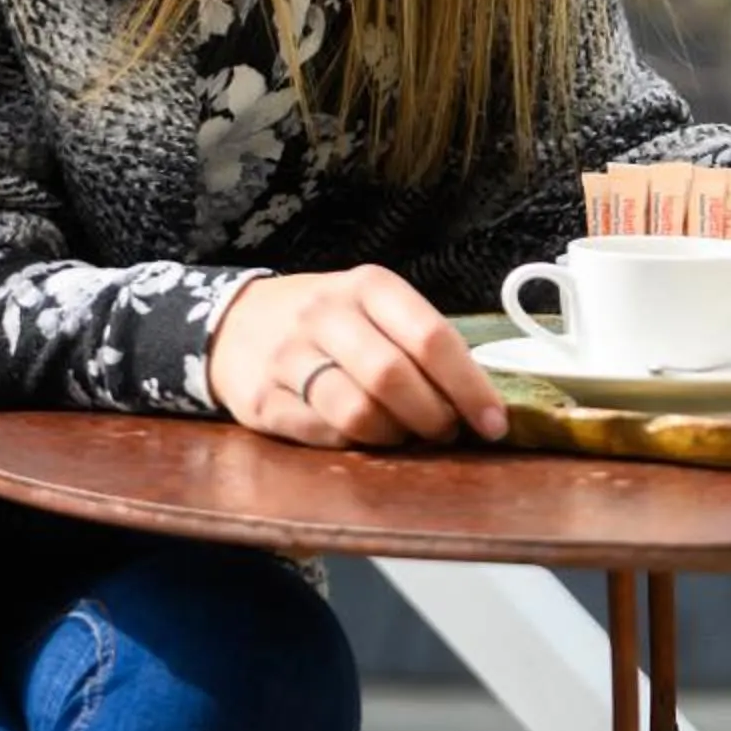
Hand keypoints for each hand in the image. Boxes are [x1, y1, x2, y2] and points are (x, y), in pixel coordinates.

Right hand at [206, 265, 509, 448]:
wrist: (237, 321)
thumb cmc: (328, 319)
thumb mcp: (372, 306)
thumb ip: (418, 341)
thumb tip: (477, 400)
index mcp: (368, 286)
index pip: (431, 337)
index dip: (469, 388)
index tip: (494, 424)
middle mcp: (326, 314)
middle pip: (393, 377)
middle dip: (432, 417)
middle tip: (445, 432)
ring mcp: (288, 357)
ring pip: (357, 413)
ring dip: (394, 437)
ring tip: (404, 435)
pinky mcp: (262, 401)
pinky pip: (322, 436)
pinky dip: (353, 444)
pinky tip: (360, 436)